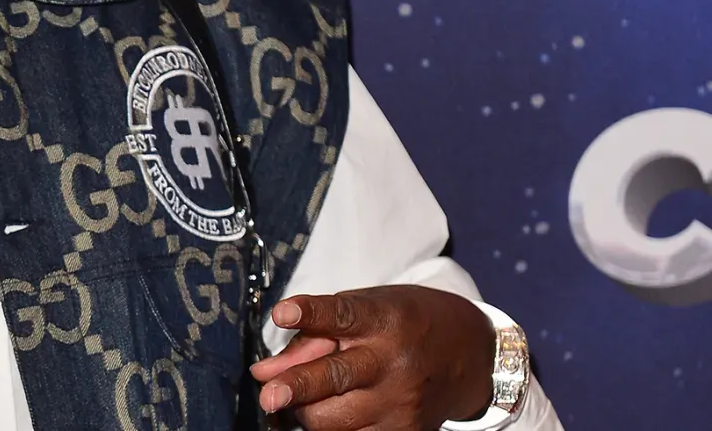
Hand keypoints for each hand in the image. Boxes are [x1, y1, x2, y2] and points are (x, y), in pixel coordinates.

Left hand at [249, 285, 495, 430]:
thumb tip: (264, 372)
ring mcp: (402, 402)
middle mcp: (394, 362)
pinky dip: (330, 429)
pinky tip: (322, 414)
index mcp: (383, 320)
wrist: (467, 352)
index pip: (342, 315)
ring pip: (336, 419)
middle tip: (268, 395)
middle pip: (335, 377)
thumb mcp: (364, 310)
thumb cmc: (403, 322)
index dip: (310, 313)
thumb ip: (312, 336)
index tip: (282, 313)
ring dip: (305, 412)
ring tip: (295, 398)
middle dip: (297, 388)